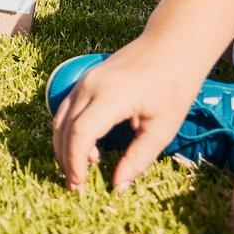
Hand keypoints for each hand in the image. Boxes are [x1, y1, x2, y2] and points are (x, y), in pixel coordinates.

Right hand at [50, 36, 208, 191]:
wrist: (171, 46)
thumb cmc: (172, 86)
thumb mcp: (162, 128)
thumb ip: (138, 159)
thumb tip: (117, 186)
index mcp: (111, 96)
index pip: (80, 133)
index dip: (76, 162)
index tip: (81, 186)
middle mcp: (91, 85)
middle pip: (65, 128)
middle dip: (66, 160)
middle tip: (77, 187)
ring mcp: (85, 80)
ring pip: (61, 118)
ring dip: (64, 147)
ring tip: (78, 173)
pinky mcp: (86, 80)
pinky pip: (67, 109)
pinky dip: (68, 132)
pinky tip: (86, 150)